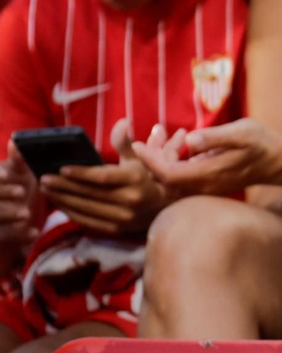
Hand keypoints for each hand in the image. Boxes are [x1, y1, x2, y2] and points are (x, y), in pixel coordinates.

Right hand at [0, 140, 38, 252]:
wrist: (17, 228)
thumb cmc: (15, 194)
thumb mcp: (17, 176)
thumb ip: (17, 162)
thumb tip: (16, 142)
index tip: (9, 176)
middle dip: (2, 193)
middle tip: (21, 192)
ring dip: (7, 214)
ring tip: (26, 214)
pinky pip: (3, 240)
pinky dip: (18, 236)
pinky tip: (33, 233)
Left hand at [39, 119, 166, 234]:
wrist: (166, 207)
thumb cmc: (147, 177)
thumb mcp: (140, 158)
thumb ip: (125, 142)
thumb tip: (121, 122)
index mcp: (136, 179)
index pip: (102, 177)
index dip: (81, 173)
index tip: (61, 168)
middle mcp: (131, 200)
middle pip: (89, 193)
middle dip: (63, 186)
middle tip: (43, 179)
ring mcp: (124, 218)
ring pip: (86, 208)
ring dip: (63, 199)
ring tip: (46, 190)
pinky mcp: (117, 229)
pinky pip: (88, 222)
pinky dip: (71, 212)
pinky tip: (59, 203)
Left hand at [133, 118, 281, 196]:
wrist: (277, 161)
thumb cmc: (261, 143)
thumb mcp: (242, 132)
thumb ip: (214, 137)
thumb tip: (188, 141)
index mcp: (209, 174)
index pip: (168, 174)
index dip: (150, 161)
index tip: (138, 144)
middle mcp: (204, 187)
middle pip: (163, 181)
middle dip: (151, 161)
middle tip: (151, 136)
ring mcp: (205, 189)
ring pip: (169, 183)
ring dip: (160, 163)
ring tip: (162, 139)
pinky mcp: (206, 186)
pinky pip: (179, 181)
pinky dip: (170, 166)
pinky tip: (176, 147)